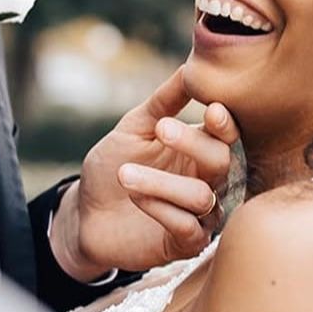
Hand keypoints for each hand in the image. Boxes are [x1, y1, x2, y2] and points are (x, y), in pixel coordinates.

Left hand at [49, 66, 238, 280]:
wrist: (85, 213)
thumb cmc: (112, 165)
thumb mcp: (134, 127)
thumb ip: (164, 101)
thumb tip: (190, 66)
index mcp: (200, 149)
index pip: (227, 135)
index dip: (224, 124)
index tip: (210, 109)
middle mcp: (208, 182)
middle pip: (221, 162)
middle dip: (192, 144)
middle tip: (160, 129)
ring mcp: (199, 215)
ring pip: (201, 197)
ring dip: (162, 182)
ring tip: (126, 174)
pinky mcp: (184, 245)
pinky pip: (188, 229)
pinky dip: (161, 210)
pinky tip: (136, 197)